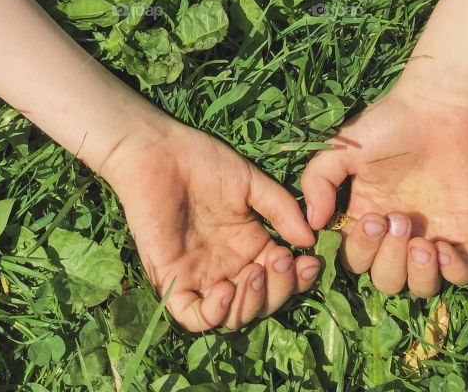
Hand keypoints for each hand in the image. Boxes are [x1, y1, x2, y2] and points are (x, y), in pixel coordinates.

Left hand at [103, 120, 320, 331]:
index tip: (310, 261)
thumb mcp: (249, 182)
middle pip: (261, 301)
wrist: (157, 151)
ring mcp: (199, 276)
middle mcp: (226, 267)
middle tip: (279, 260)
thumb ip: (280, 209)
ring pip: (232, 316)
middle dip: (278, 289)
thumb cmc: (201, 161)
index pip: (279, 278)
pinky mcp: (172, 280)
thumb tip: (310, 240)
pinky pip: (193, 316)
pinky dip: (213, 314)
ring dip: (251, 302)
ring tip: (254, 273)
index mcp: (248, 246)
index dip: (298, 278)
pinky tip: (225, 290)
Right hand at [300, 85, 467, 295]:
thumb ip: (319, 180)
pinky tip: (444, 246)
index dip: (360, 250)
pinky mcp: (464, 237)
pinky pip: (460, 278)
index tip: (372, 219)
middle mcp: (397, 236)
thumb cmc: (389, 124)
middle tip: (398, 220)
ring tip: (421, 242)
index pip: (354, 259)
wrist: (440, 108)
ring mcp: (432, 238)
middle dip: (388, 259)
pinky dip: (452, 272)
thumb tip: (312, 223)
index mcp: (367, 217)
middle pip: (385, 280)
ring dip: (416, 273)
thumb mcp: (343, 147)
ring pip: (420, 287)